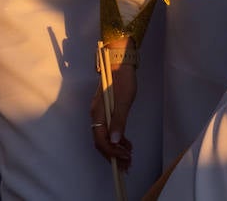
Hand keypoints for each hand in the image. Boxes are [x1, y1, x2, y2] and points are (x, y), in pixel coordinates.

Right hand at [90, 54, 137, 169]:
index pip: (101, 140)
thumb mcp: (124, 101)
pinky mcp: (107, 111)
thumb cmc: (123, 80)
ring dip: (116, 149)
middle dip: (114, 154)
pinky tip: (127, 144)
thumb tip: (116, 141)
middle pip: (102, 141)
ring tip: (129, 156)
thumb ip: (119, 121)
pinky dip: (118, 139)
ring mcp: (101, 113)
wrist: (120, 62)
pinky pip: (110, 130)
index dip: (112, 151)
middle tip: (128, 164)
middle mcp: (97, 115)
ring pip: (106, 137)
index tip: (125, 157)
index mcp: (98, 113)